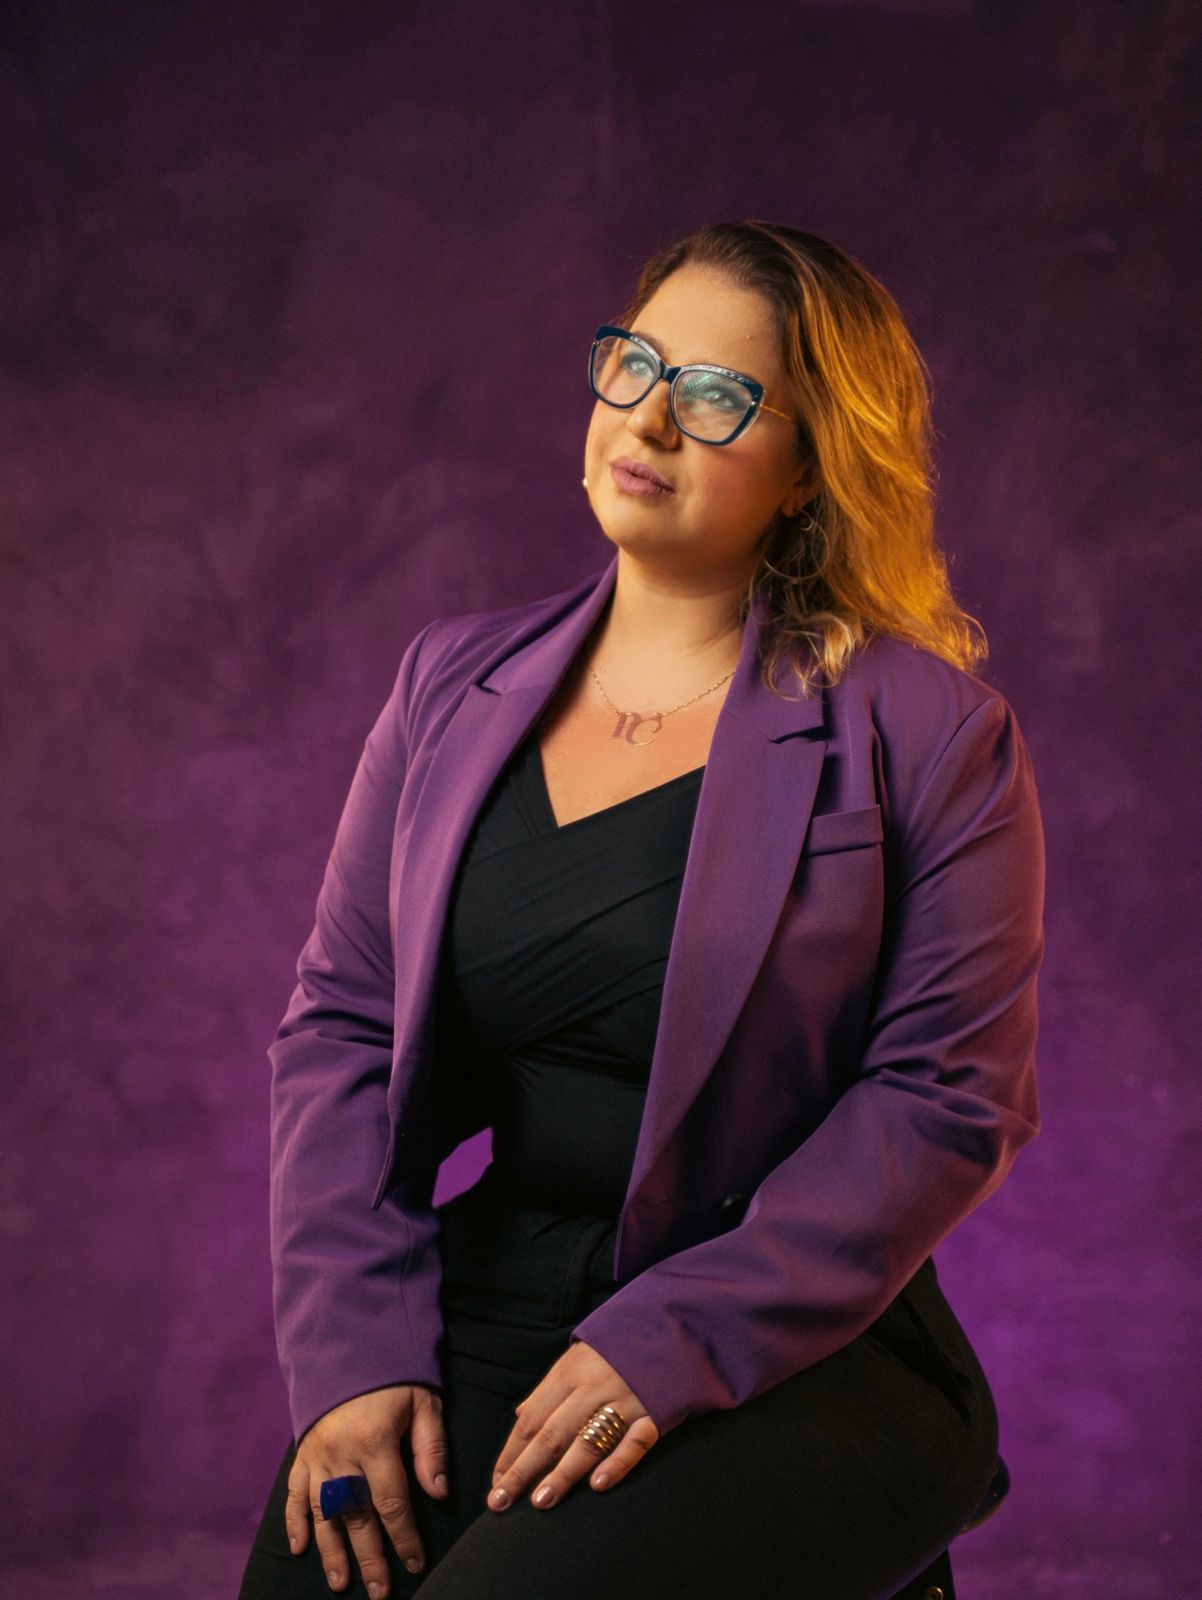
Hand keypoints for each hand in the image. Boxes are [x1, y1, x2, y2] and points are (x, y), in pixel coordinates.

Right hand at [286, 1384, 448, 1595]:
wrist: (351, 1345)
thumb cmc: (395, 1376)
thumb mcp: (423, 1402)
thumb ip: (431, 1448)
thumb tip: (439, 1494)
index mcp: (374, 1441)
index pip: (391, 1502)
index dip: (404, 1537)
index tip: (414, 1564)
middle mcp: (340, 1453)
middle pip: (356, 1516)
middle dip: (369, 1557)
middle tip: (380, 1593)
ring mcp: (317, 1454)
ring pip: (322, 1512)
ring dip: (331, 1550)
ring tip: (340, 1583)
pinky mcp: (302, 1452)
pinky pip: (294, 1492)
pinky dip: (294, 1521)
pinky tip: (299, 1548)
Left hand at [486, 1340, 659, 1513]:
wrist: (671, 1323)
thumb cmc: (617, 1347)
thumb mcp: (578, 1356)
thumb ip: (550, 1388)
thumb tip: (520, 1416)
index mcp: (570, 1372)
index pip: (532, 1419)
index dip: (511, 1452)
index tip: (496, 1483)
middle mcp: (593, 1387)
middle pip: (551, 1434)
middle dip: (523, 1471)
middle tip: (500, 1502)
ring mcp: (625, 1400)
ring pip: (588, 1441)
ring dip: (563, 1474)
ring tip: (541, 1502)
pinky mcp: (656, 1412)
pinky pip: (636, 1441)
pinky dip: (618, 1463)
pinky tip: (598, 1485)